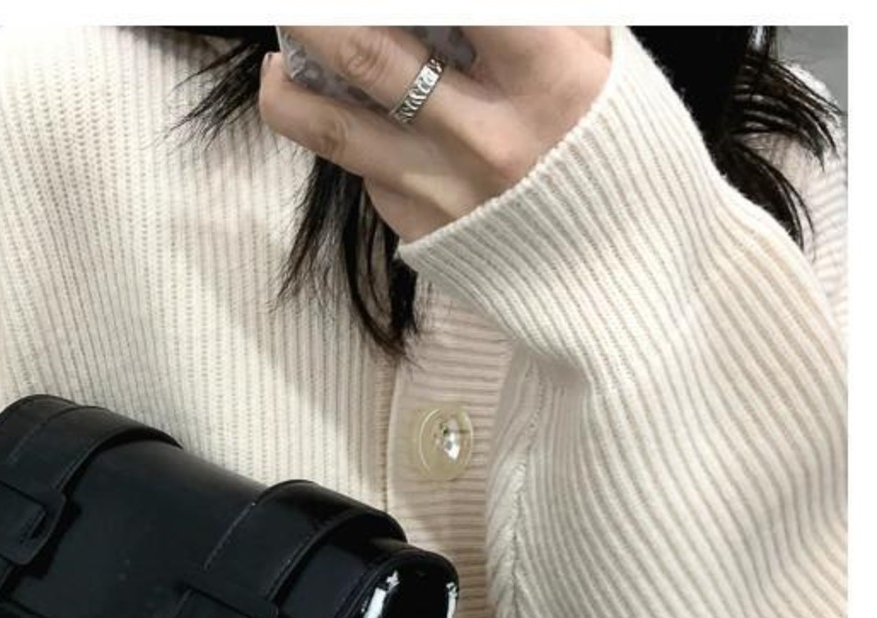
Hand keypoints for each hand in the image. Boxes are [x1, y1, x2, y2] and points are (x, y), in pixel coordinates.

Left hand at [262, 28, 611, 240]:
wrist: (632, 292)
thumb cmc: (629, 165)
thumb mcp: (608, 69)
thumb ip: (542, 22)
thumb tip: (477, 12)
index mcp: (549, 82)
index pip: (466, 7)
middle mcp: (487, 138)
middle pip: (368, 52)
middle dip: (317, 14)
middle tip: (298, 5)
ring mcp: (446, 193)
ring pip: (336, 125)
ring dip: (291, 82)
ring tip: (281, 59)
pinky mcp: (422, 235)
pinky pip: (367, 175)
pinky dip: (344, 135)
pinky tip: (337, 111)